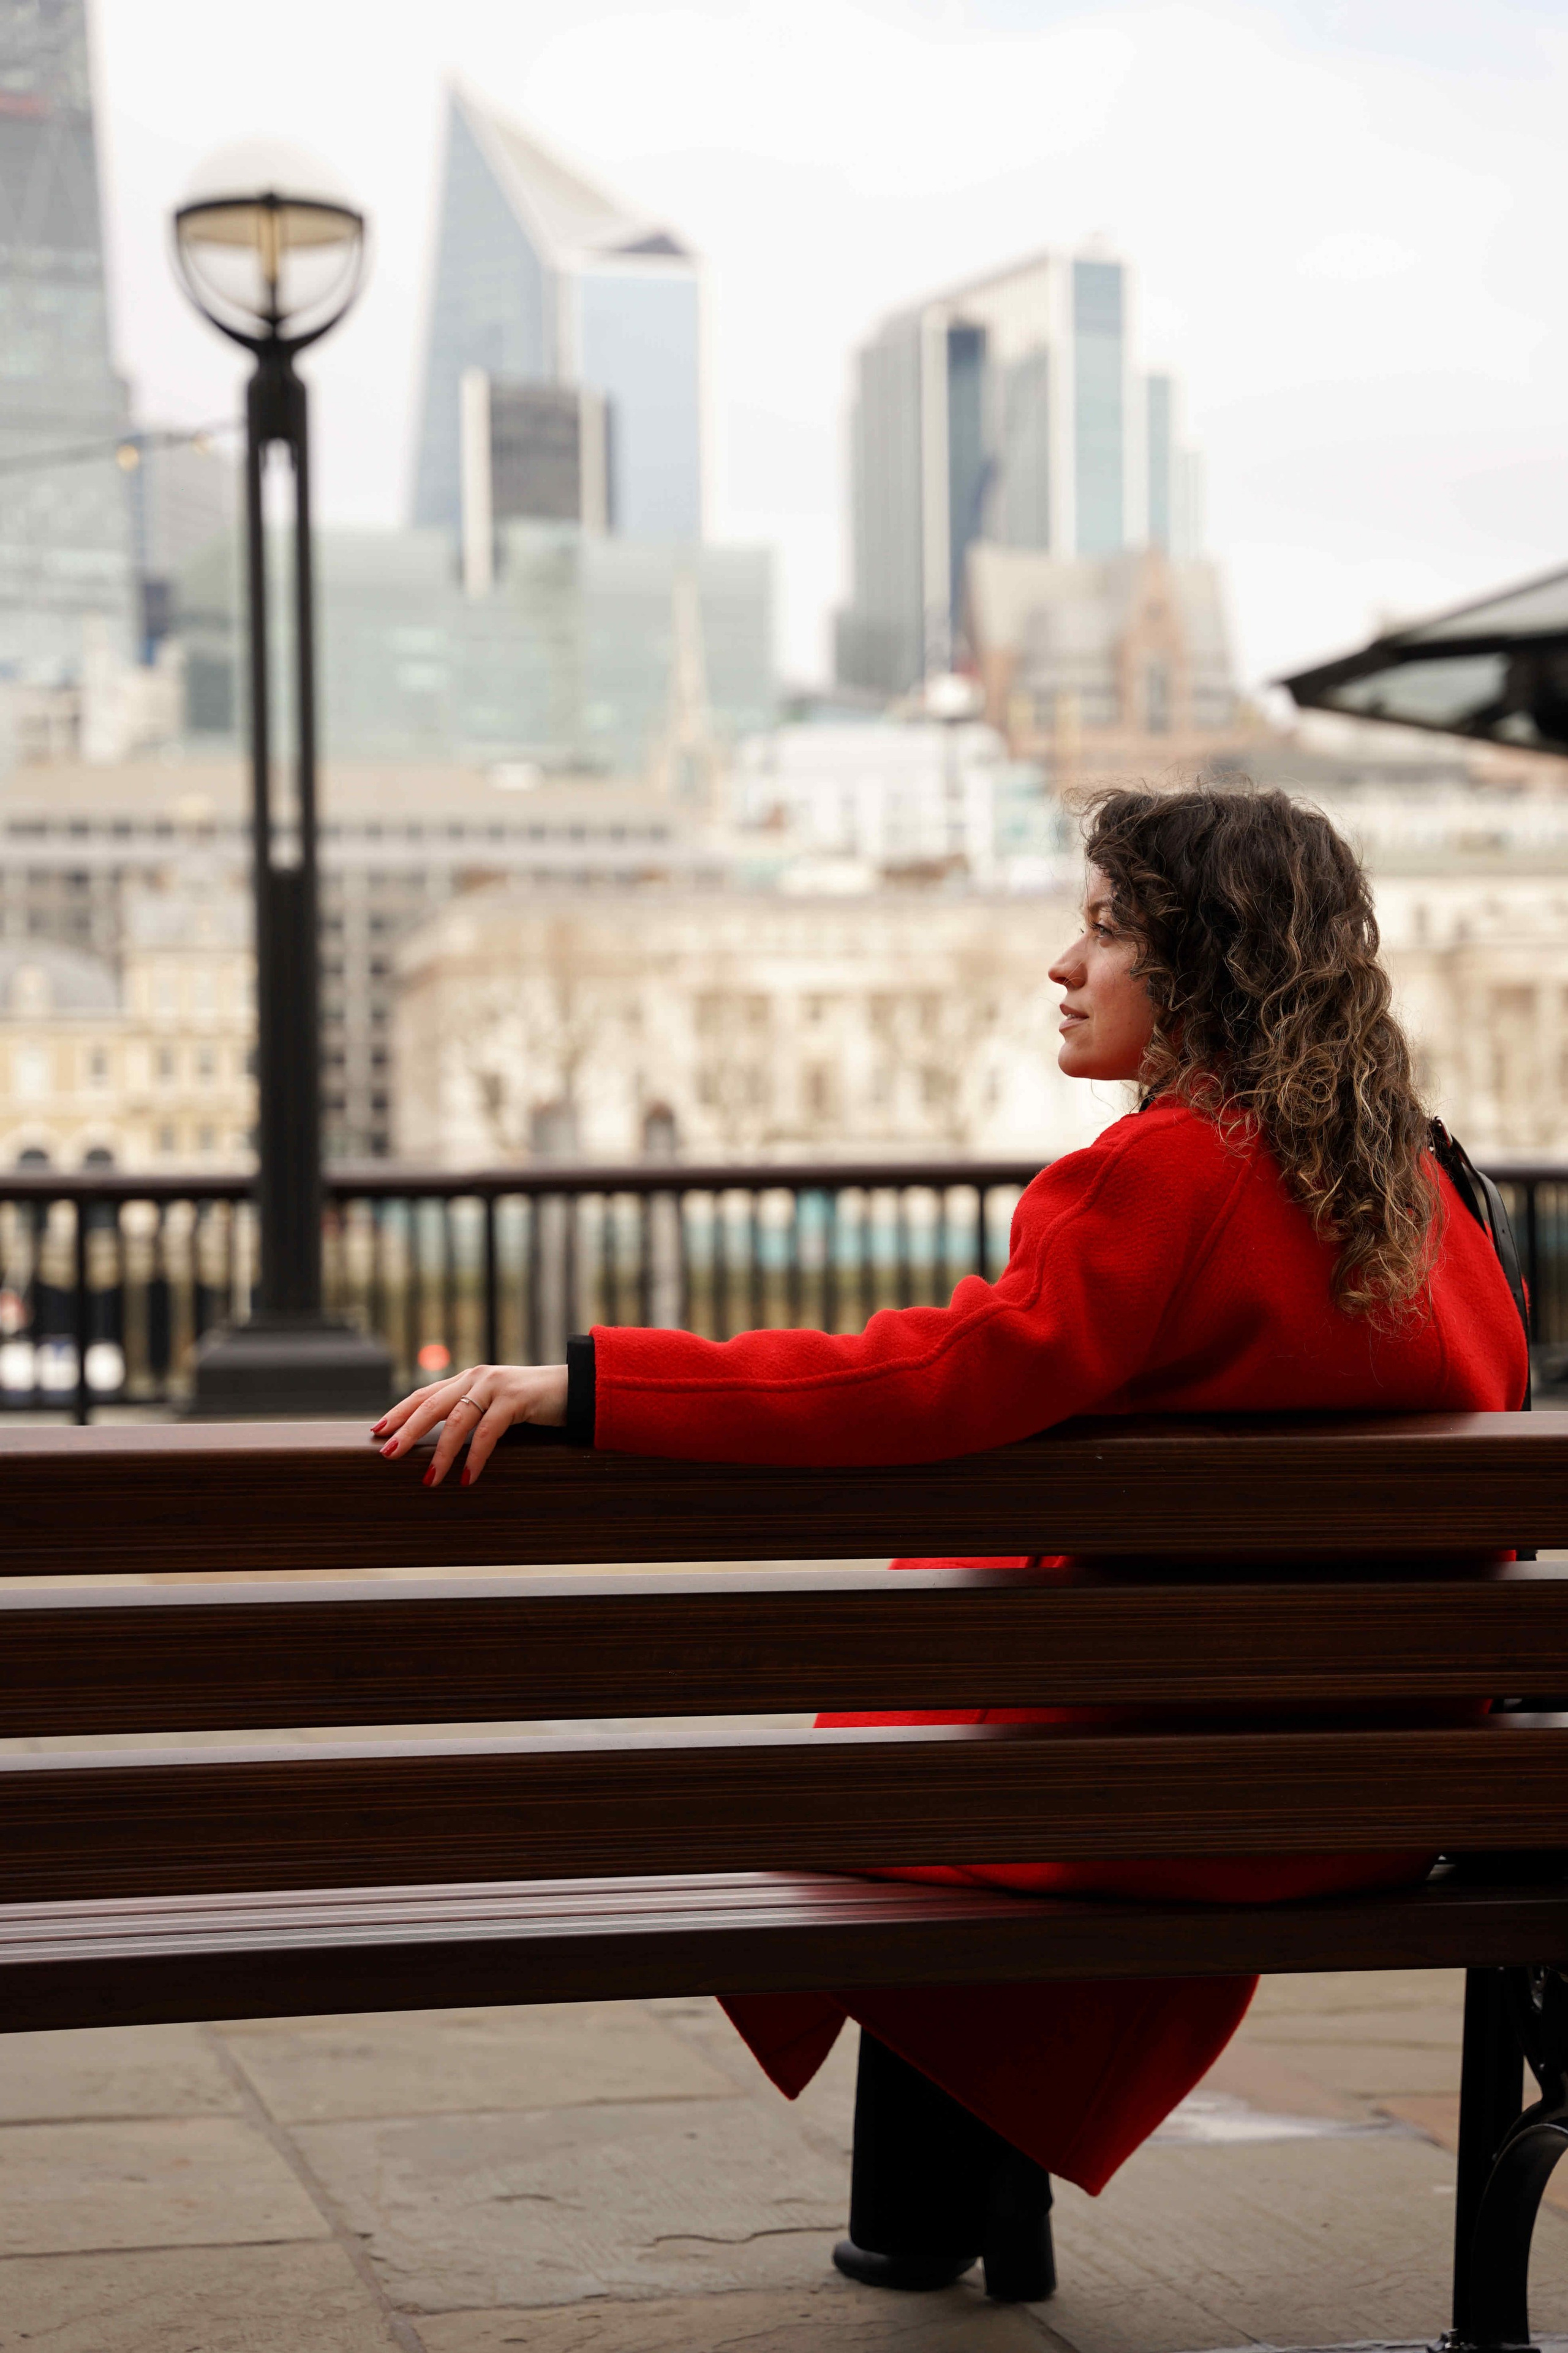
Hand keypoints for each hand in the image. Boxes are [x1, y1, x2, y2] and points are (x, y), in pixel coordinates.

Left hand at [373, 1363, 567, 1487]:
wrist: (576, 1387)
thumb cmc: (535, 1401)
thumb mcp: (497, 1404)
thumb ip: (473, 1412)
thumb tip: (443, 1442)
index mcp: (468, 1379)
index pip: (424, 1394)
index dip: (399, 1411)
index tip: (377, 1430)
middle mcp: (476, 1378)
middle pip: (431, 1405)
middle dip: (407, 1431)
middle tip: (387, 1454)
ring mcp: (494, 1386)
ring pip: (456, 1421)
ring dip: (441, 1453)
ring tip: (429, 1479)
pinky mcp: (515, 1399)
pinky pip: (488, 1432)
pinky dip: (476, 1456)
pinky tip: (468, 1477)